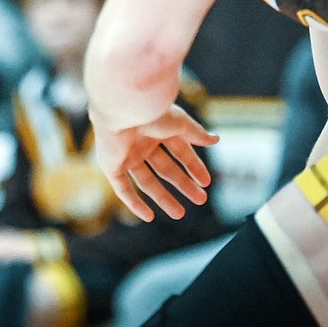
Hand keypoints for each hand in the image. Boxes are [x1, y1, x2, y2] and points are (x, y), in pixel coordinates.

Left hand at [91, 104, 218, 221]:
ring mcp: (126, 154)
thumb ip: (196, 134)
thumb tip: (216, 139)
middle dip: (183, 184)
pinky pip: (123, 188)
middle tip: (201, 200)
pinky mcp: (111, 165)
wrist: (122, 109)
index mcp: (158, 128)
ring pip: (146, 181)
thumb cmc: (151, 111)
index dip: (194, 167)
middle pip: (165, 168)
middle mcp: (142, 142)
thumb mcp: (180, 123)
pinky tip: (149, 217)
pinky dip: (134, 203)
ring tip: (180, 214)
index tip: (206, 182)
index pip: (180, 151)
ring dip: (163, 198)